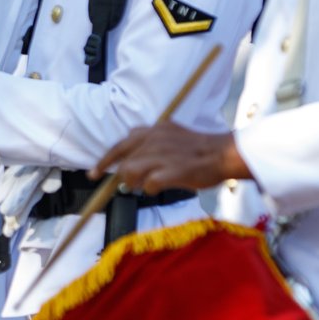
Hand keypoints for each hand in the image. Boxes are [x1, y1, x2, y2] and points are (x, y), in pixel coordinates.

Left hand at [95, 120, 246, 190]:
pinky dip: (151, 189)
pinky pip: (149, 185)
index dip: (105, 160)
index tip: (94, 172)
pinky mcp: (171, 171)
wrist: (223, 153)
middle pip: (124, 161)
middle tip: (125, 186)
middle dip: (122, 176)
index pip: (120, 144)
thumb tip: (134, 159)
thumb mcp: (172, 134)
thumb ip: (152, 142)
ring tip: (146, 186)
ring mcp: (161, 155)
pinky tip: (160, 188)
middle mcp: (154, 139)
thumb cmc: (200, 149)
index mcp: (153, 130)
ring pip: (131, 173)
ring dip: (135, 183)